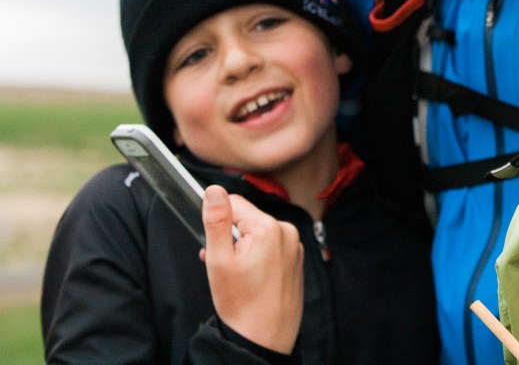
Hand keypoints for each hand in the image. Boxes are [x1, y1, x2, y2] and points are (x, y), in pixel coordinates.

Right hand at [201, 185, 303, 354]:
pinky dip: (257, 257)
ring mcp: (294, 246)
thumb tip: (214, 191)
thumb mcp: (219, 261)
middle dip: (230, 237)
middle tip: (223, 264)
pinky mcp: (295, 259)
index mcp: (269, 228)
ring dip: (242, 248)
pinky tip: (249, 278)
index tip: (212, 242)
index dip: (217, 220)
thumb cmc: (242, 304)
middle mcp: (287, 232)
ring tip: (235, 275)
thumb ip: (216, 221)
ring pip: (258, 234)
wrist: (265, 338)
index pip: (234, 202)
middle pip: (247, 219)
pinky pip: (271, 247)